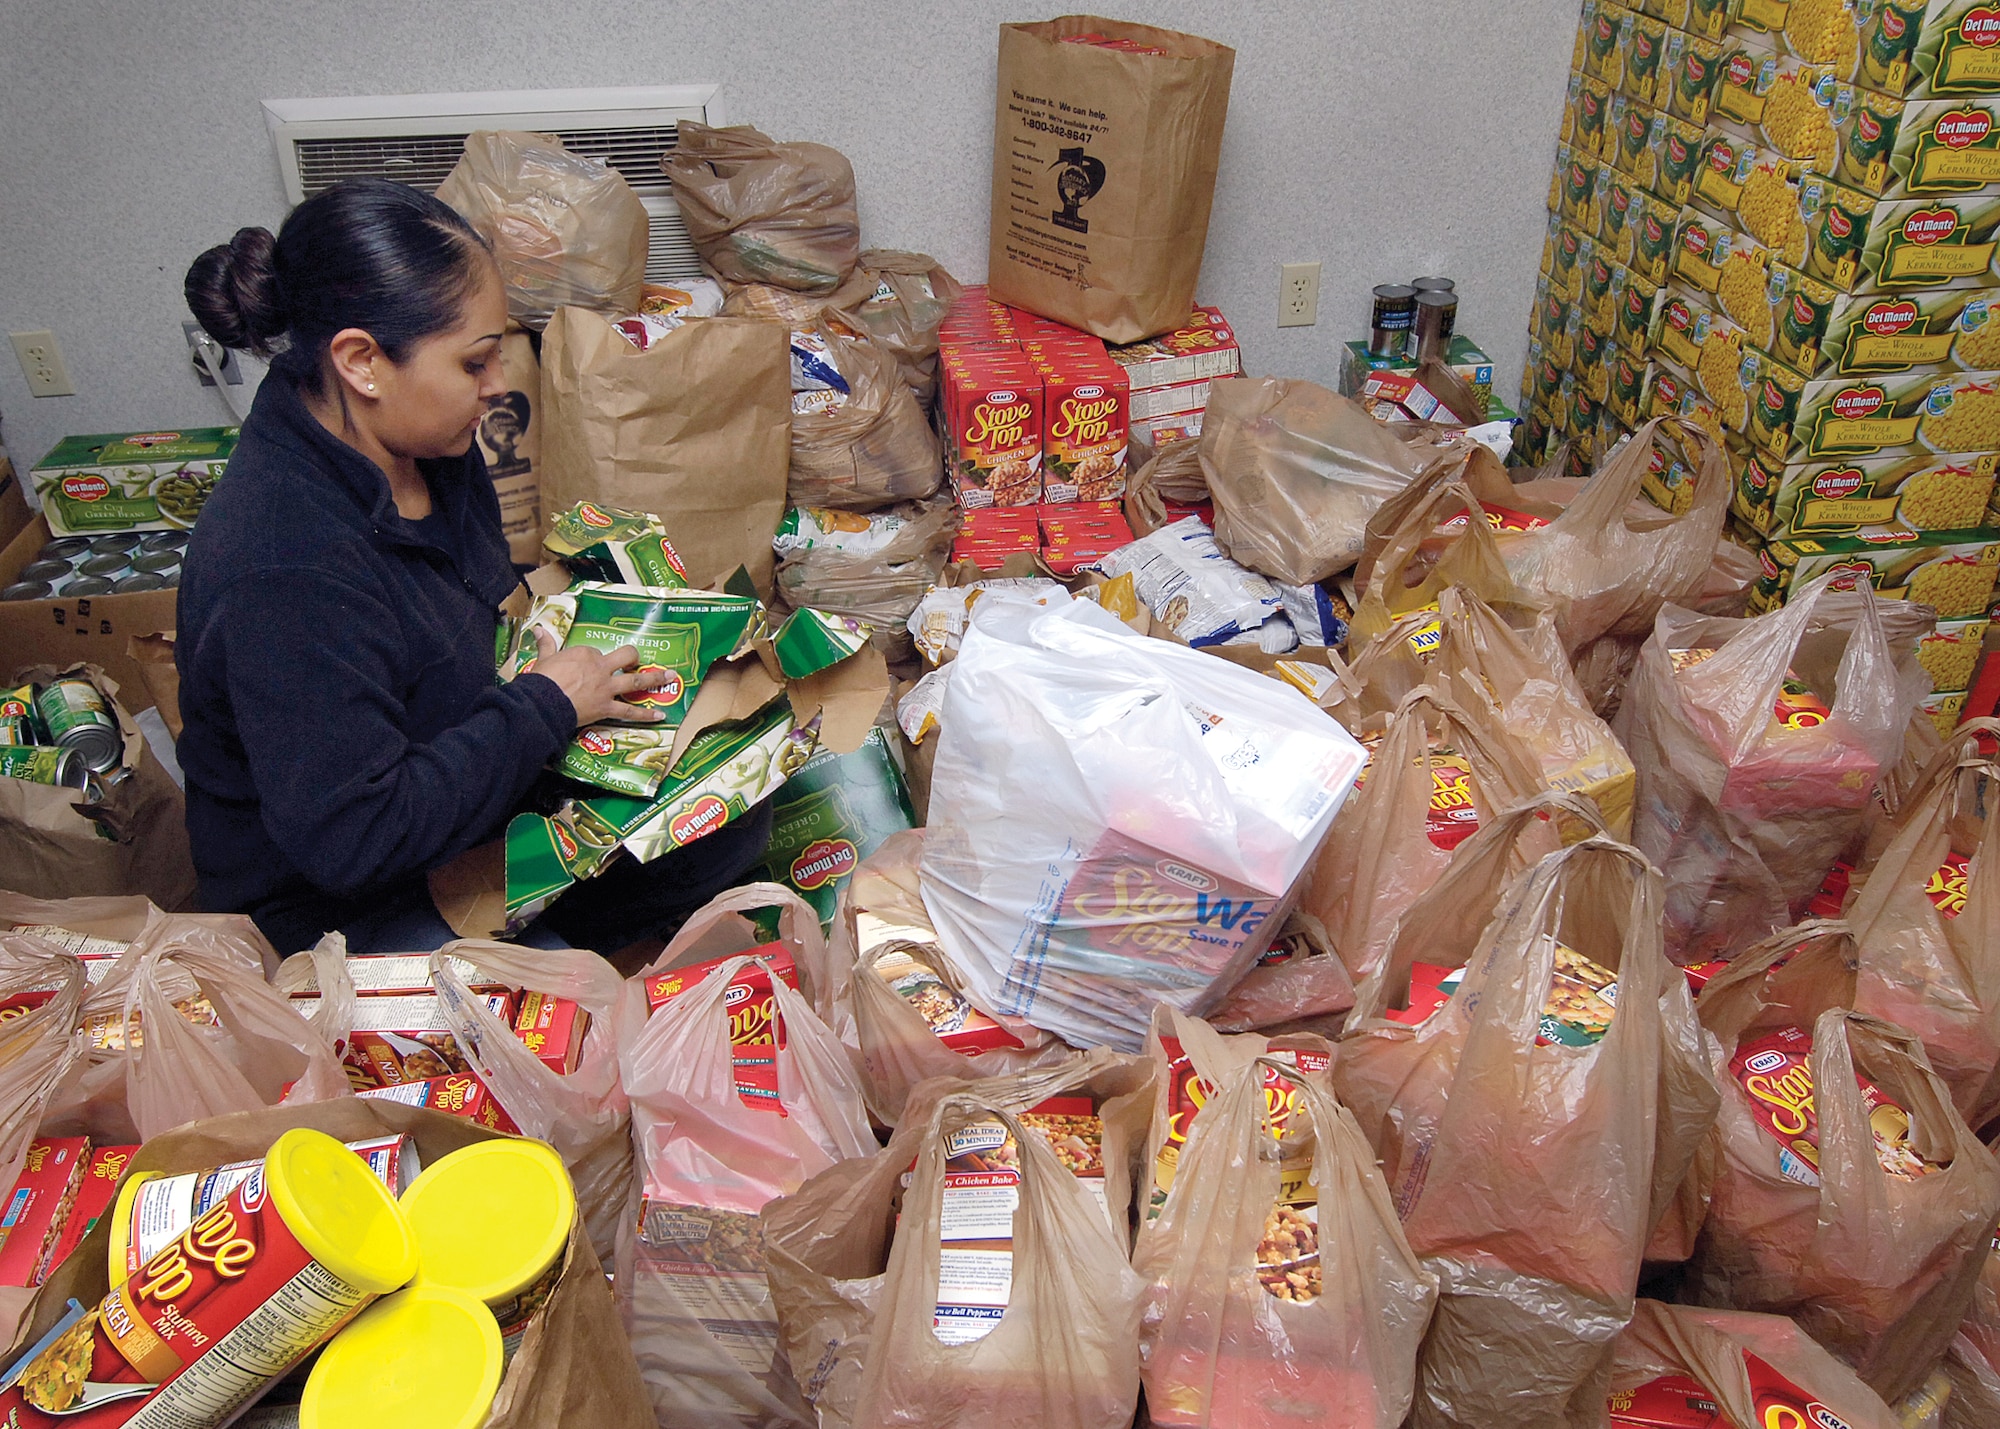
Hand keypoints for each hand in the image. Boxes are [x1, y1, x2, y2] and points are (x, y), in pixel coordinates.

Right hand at [526, 631, 664, 728]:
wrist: (542, 703)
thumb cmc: (541, 681)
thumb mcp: (544, 659)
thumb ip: (546, 644)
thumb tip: (538, 629)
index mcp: (586, 654)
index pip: (597, 652)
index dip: (596, 660)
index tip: (590, 667)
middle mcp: (601, 668)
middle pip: (627, 657)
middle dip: (635, 658)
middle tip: (640, 660)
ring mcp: (607, 688)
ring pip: (636, 681)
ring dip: (655, 679)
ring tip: (670, 677)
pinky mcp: (607, 707)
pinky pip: (630, 711)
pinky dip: (645, 715)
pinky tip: (660, 715)